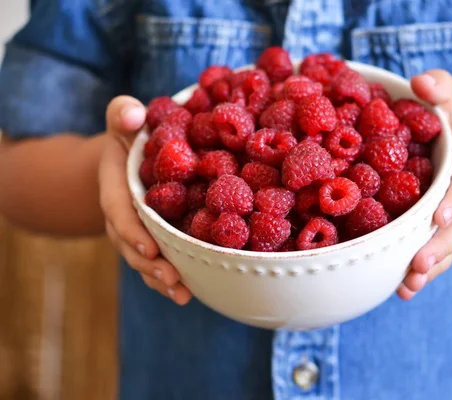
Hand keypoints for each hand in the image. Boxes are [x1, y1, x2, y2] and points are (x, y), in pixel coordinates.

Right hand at [98, 96, 192, 304]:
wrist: (130, 159)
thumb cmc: (133, 137)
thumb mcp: (124, 120)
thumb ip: (123, 113)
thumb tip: (133, 115)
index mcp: (116, 186)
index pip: (119, 211)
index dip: (132, 230)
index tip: (150, 247)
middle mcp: (124, 215)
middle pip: (132, 244)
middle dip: (150, 264)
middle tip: (173, 279)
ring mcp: (137, 231)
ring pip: (144, 259)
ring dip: (161, 279)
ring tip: (183, 295)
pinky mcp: (154, 239)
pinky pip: (158, 261)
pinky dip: (169, 279)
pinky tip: (190, 293)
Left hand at [397, 70, 451, 299]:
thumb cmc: (447, 127)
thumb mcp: (448, 101)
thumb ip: (441, 88)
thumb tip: (420, 81)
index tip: (438, 217)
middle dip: (438, 247)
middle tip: (417, 263)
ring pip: (445, 249)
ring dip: (429, 269)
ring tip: (408, 285)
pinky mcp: (437, 235)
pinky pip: (434, 257)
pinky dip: (420, 275)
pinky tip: (402, 290)